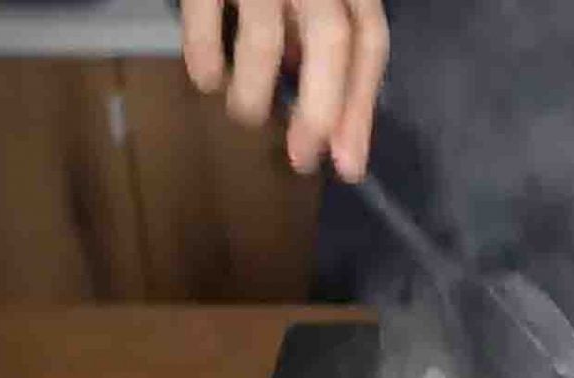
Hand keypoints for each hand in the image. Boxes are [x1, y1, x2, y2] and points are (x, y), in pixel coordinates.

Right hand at [182, 0, 389, 179]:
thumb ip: (318, 36)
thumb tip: (318, 99)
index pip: (370, 42)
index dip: (362, 106)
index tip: (349, 164)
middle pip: (333, 41)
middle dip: (322, 110)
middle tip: (303, 159)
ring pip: (267, 36)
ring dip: (254, 92)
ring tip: (245, 114)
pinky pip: (203, 12)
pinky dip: (204, 56)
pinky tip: (206, 79)